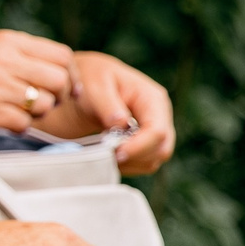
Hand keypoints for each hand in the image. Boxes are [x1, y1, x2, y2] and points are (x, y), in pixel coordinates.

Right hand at [0, 32, 79, 133]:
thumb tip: (59, 66)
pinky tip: (6, 119)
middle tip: (44, 101)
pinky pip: (23, 123)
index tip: (66, 86)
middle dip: (58, 95)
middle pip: (58, 80)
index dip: (69, 73)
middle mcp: (5, 61)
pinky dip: (20, 125)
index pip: (62, 55)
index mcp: (9, 41)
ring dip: (37, 112)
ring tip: (20, 109)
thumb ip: (21, 52)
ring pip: (43, 104)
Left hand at [70, 51, 175, 174]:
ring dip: (130, 164)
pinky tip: (107, 157)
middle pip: (161, 149)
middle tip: (107, 156)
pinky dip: (126, 166)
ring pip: (153, 160)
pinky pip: (142, 164)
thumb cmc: (90, 78)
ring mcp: (152, 131)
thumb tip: (121, 123)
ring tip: (104, 154)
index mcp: (152, 99)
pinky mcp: (143, 143)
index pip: (157, 131)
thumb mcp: (94, 85)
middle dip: (135, 157)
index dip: (139, 147)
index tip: (116, 153)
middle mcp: (158, 116)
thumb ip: (107, 104)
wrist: (83, 82)